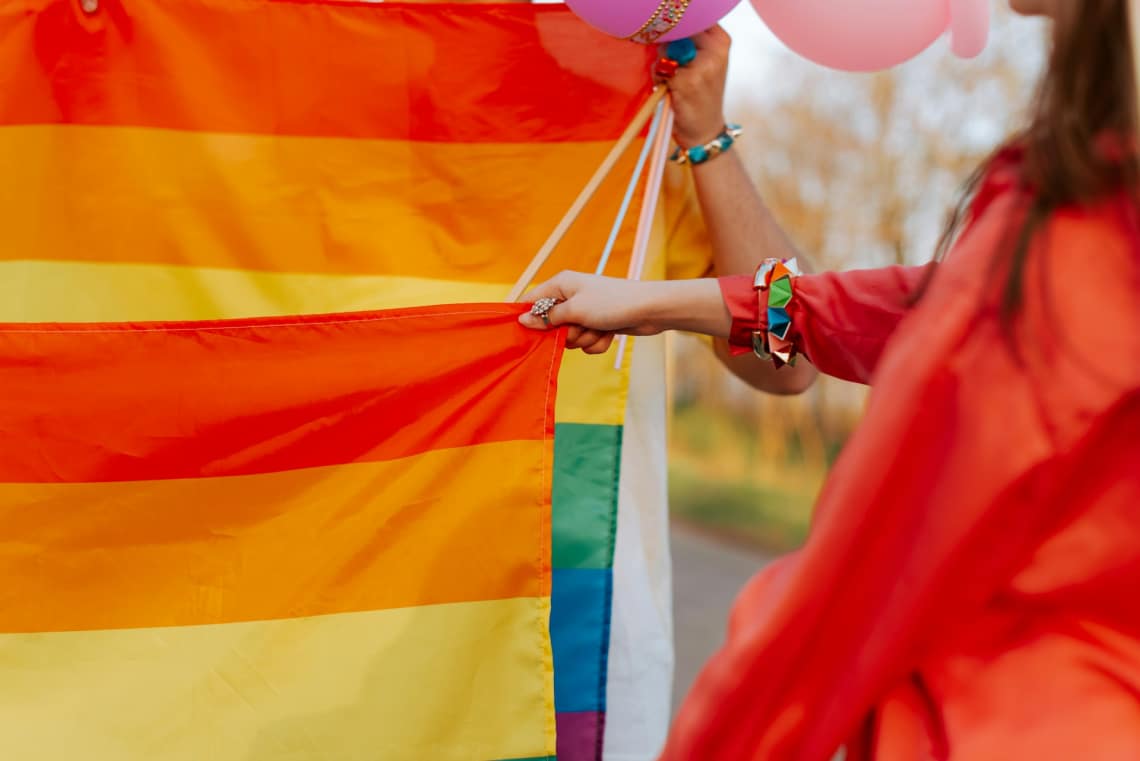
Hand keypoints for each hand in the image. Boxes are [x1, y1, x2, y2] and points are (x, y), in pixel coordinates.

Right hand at [518, 272, 661, 353]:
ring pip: (571, 337)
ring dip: (584, 338)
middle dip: (566, 333)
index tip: (528, 334)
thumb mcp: (575, 310)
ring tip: (599, 328)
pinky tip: (609, 334)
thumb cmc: (611, 303)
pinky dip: (597, 342)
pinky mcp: (598, 324)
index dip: (529, 318)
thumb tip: (523, 320)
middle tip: (579, 327)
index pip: (532, 300)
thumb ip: (548, 317)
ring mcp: (586, 312)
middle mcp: (571, 297)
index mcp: (561, 284)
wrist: (649, 310)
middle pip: (552, 325)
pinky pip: (587, 342)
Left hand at [661, 27, 730, 148]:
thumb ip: (688, 40)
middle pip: (675, 29)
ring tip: (673, 82)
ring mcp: (702, 65)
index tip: (675, 46)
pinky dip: (659, 79)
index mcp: (720, 39)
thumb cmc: (700, 95)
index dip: (675, 29)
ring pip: (664, 49)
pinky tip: (670, 91)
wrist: (705, 130)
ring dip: (661, 64)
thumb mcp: (705, 62)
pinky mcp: (686, 81)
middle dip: (667, 47)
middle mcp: (715, 49)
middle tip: (676, 68)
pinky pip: (660, 69)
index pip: (689, 17)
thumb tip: (661, 28)